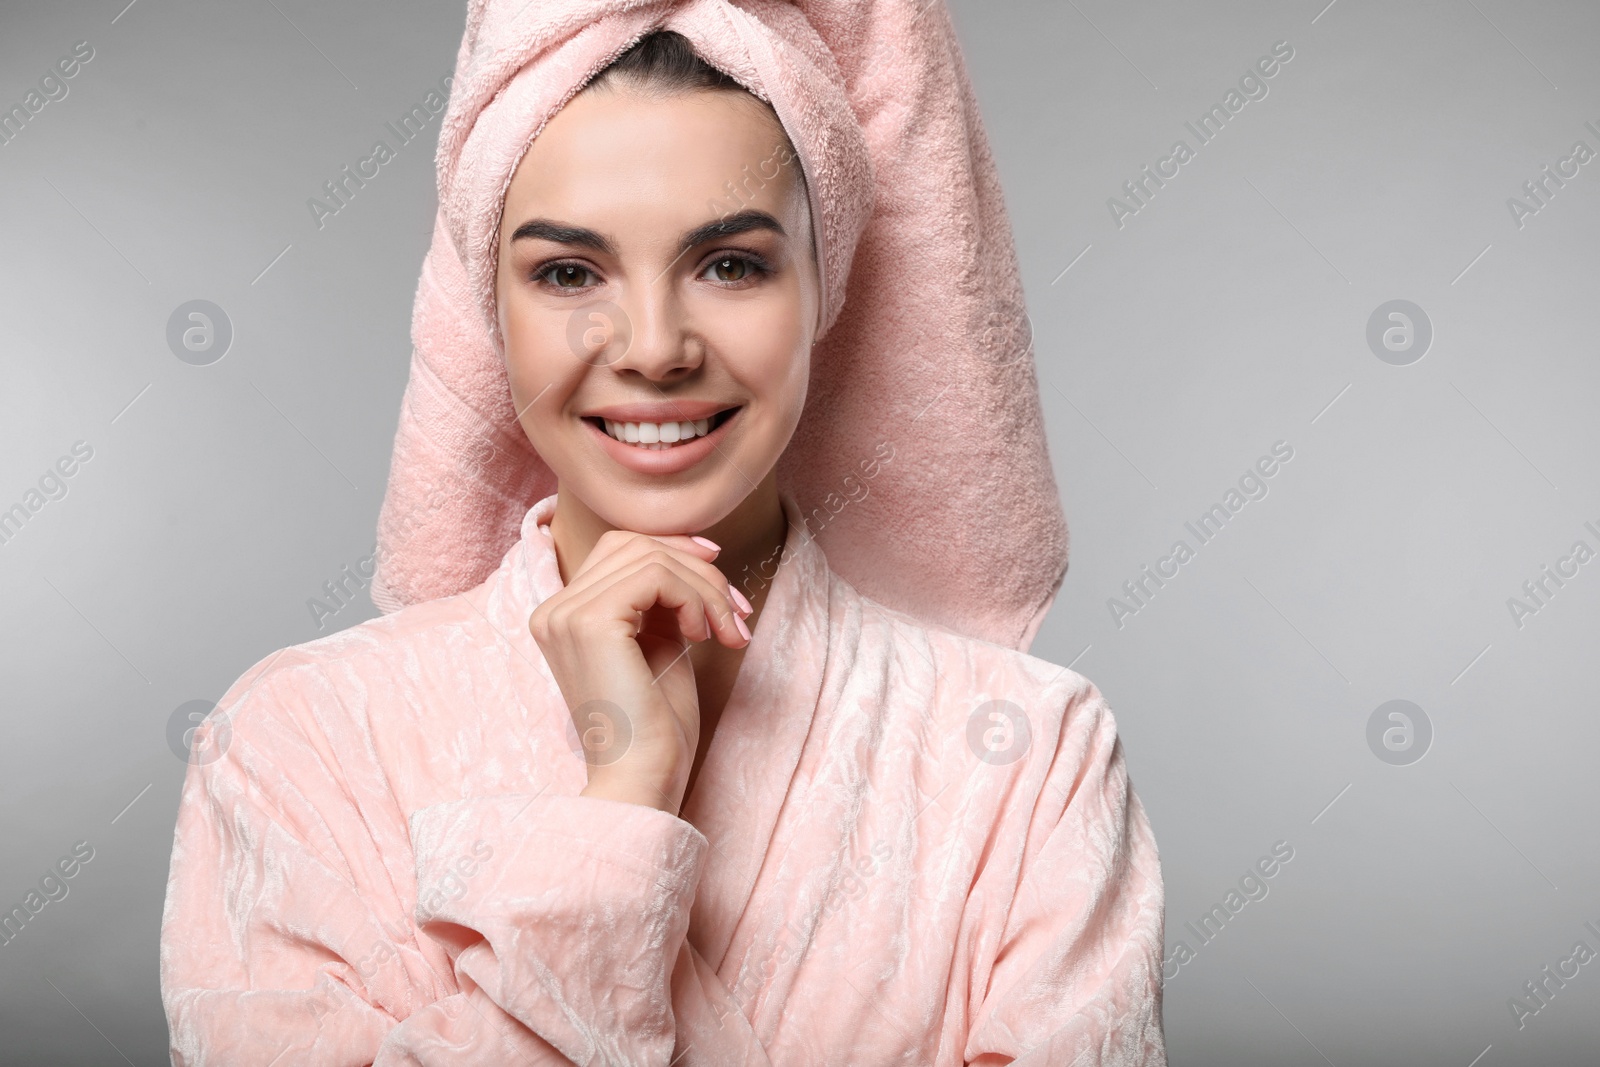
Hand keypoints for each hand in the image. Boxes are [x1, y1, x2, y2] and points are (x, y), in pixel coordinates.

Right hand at [528, 530, 752, 814]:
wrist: (642, 780)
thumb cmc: (656, 727)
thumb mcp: (659, 646)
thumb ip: (661, 602)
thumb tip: (696, 555)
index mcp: (564, 616)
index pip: (618, 549)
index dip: (674, 549)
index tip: (720, 570)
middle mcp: (554, 610)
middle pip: (633, 544)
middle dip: (696, 569)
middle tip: (738, 611)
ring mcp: (566, 614)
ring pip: (650, 558)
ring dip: (705, 589)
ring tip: (727, 631)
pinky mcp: (591, 622)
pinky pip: (656, 577)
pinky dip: (693, 598)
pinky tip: (703, 635)